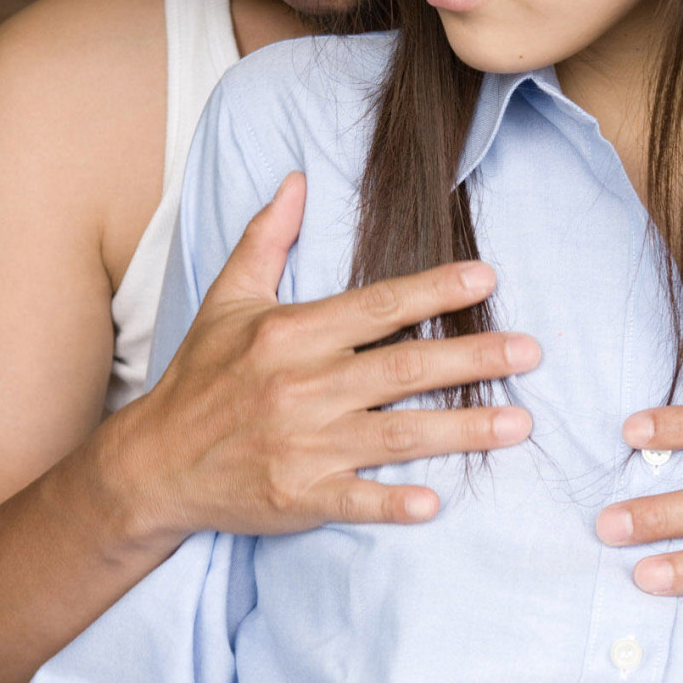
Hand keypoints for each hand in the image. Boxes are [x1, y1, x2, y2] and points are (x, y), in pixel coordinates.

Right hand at [109, 173, 537, 546]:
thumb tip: (297, 179)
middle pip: (403, 367)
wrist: (152, 464)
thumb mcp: (227, 299)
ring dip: (462, 428)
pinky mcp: (298, 496)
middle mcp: (300, 385)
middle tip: (531, 351)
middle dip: (473, 358)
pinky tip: (435, 503)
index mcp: (290, 333)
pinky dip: (392, 502)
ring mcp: (301, 444)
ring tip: (519, 423)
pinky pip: (355, 499)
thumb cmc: (200, 378)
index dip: (434, 291)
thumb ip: (267, 238)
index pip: (377, 305)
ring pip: (397, 433)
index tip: (487, 279)